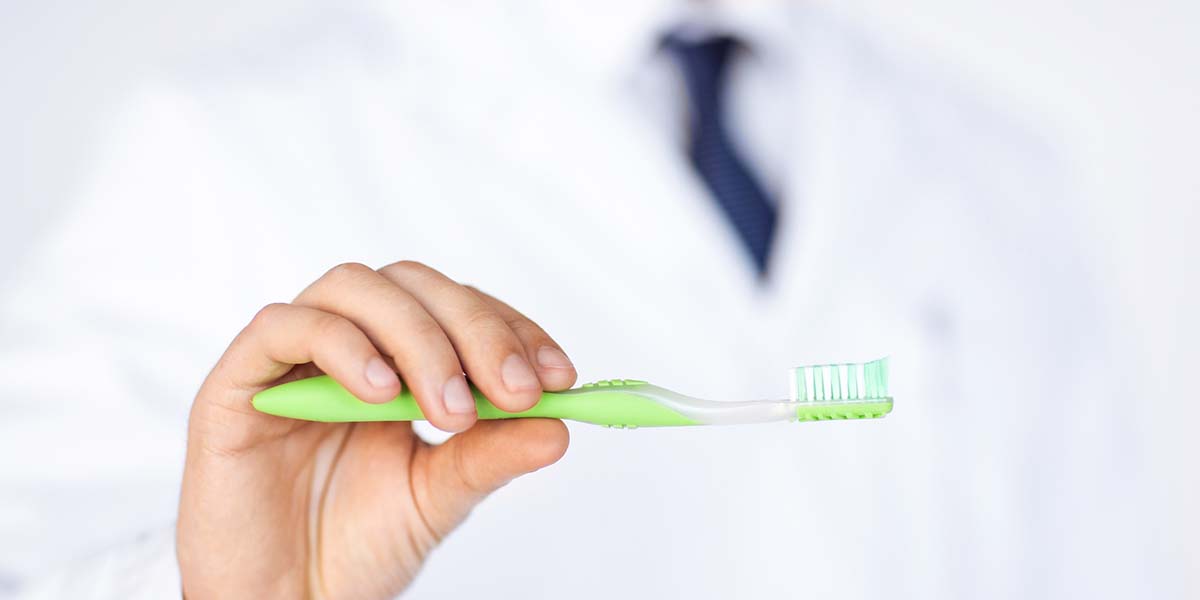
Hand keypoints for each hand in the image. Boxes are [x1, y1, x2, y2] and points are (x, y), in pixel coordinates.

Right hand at [177, 261, 575, 598]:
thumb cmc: (354, 547)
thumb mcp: (439, 496)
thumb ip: (491, 456)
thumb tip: (560, 426)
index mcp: (398, 362)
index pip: (459, 308)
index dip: (511, 329)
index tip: (560, 375)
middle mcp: (347, 345)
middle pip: (413, 285)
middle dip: (475, 330)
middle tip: (514, 392)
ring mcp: (290, 358)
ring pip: (354, 287)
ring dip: (416, 337)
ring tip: (449, 407)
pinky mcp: (239, 382)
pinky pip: (283, 327)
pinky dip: (342, 347)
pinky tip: (380, 394)